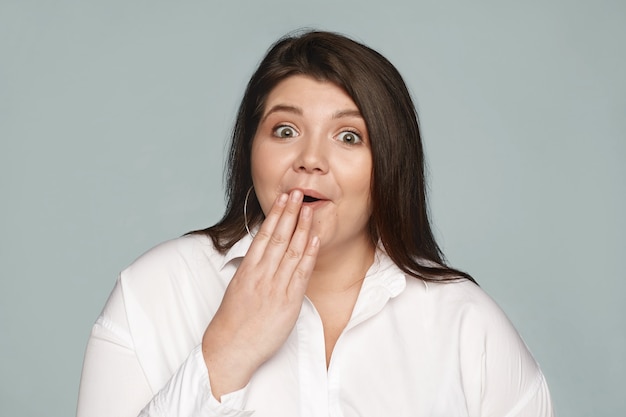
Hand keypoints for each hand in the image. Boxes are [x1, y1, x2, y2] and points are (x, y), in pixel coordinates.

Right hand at [201, 189, 318, 399]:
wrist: (230, 348)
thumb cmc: (232, 320)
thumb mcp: (237, 288)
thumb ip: (251, 269)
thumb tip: (261, 253)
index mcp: (247, 269)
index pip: (263, 235)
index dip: (275, 215)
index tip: (283, 199)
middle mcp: (261, 275)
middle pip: (278, 237)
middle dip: (289, 213)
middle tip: (298, 192)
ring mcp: (275, 288)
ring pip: (291, 251)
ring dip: (302, 228)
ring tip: (309, 209)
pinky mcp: (288, 302)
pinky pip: (301, 274)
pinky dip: (308, 255)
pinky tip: (314, 239)